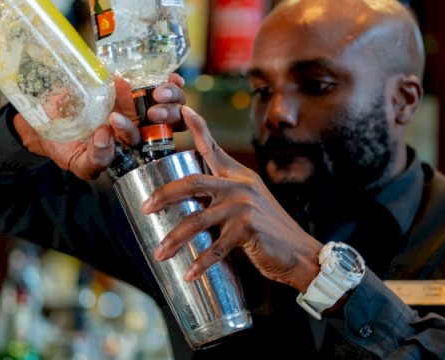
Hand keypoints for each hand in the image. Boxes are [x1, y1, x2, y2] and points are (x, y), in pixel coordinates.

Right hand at [14, 74, 187, 178]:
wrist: (50, 117)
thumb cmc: (66, 146)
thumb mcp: (79, 161)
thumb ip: (96, 159)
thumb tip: (105, 137)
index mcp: (136, 146)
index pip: (156, 144)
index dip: (154, 137)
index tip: (129, 125)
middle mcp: (143, 125)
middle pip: (172, 121)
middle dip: (169, 115)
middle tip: (152, 113)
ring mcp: (140, 102)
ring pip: (171, 101)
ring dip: (171, 97)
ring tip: (157, 93)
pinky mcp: (133, 81)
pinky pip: (161, 80)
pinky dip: (170, 80)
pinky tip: (170, 78)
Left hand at [140, 104, 322, 292]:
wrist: (299, 253)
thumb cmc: (269, 232)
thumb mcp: (249, 204)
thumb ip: (224, 197)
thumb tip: (188, 201)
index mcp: (238, 177)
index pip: (213, 147)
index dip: (197, 127)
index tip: (181, 110)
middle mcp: (240, 186)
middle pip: (192, 182)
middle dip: (163, 194)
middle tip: (145, 208)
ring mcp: (244, 208)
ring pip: (197, 219)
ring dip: (174, 239)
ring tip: (159, 254)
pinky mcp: (249, 230)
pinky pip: (215, 248)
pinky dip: (199, 264)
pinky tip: (188, 275)